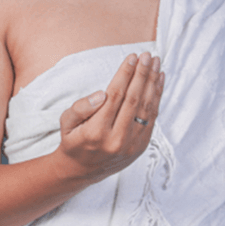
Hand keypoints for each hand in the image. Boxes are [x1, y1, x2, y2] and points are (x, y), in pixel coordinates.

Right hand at [56, 51, 163, 183]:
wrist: (82, 170)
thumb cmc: (74, 140)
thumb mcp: (66, 123)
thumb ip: (81, 107)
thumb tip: (102, 94)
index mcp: (96, 132)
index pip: (115, 96)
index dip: (125, 74)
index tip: (131, 57)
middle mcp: (117, 139)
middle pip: (134, 99)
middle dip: (142, 74)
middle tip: (147, 56)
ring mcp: (132, 144)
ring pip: (146, 108)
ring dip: (152, 83)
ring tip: (155, 63)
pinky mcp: (141, 146)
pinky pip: (152, 118)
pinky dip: (157, 97)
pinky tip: (158, 81)